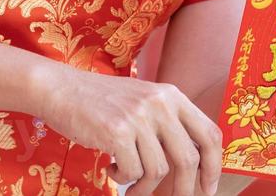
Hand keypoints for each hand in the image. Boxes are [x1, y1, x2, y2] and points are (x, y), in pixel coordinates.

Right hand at [32, 63, 221, 195]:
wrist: (61, 89)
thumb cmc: (102, 102)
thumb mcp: (143, 102)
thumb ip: (167, 124)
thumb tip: (194, 165)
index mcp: (172, 95)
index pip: (209, 134)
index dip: (213, 166)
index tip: (207, 187)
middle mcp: (160, 102)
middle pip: (188, 159)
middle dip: (184, 189)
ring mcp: (138, 116)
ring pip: (158, 170)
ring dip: (144, 186)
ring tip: (129, 182)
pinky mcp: (117, 131)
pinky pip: (132, 172)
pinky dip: (122, 179)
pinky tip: (111, 168)